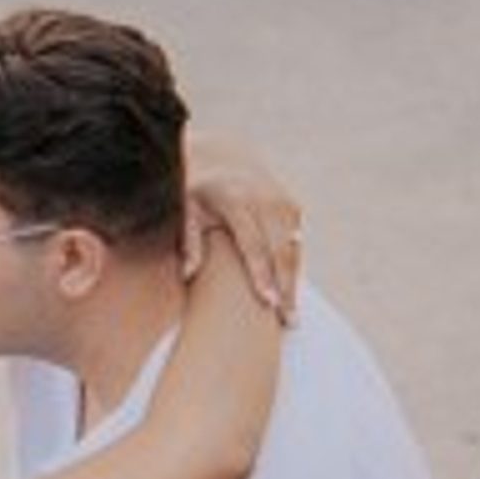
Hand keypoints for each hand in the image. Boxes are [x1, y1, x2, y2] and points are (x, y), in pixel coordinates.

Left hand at [182, 131, 302, 320]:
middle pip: (280, 250)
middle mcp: (263, 199)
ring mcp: (280, 200)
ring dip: (294, 281)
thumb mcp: (184, 211)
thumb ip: (188, 241)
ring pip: (293, 247)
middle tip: (288, 321)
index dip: (263, 275)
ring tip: (291, 316)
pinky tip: (290, 292)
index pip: (254, 245)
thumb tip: (188, 274)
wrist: (220, 157)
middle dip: (286, 288)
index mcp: (236, 200)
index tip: (269, 303)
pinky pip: (295, 240)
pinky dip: (294, 265)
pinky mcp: (289, 204)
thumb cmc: (195, 191)